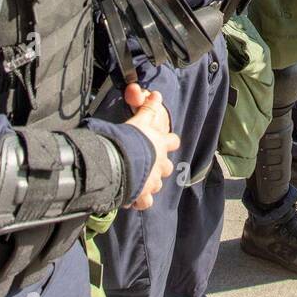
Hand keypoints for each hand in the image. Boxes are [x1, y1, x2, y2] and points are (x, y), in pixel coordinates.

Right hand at [123, 85, 179, 209]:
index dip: (169, 141)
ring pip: (156, 185)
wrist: (124, 162)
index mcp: (160, 146)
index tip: (166, 141)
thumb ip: (148, 108)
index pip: (172, 141)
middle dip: (161, 166)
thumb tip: (157, 94)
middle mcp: (161, 165)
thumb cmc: (132, 139)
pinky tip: (132, 199)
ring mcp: (152, 182)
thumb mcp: (140, 121)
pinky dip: (139, 201)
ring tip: (139, 181)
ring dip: (150, 183)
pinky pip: (144, 202)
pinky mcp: (142, 196)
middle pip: (167, 167)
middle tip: (150, 163)